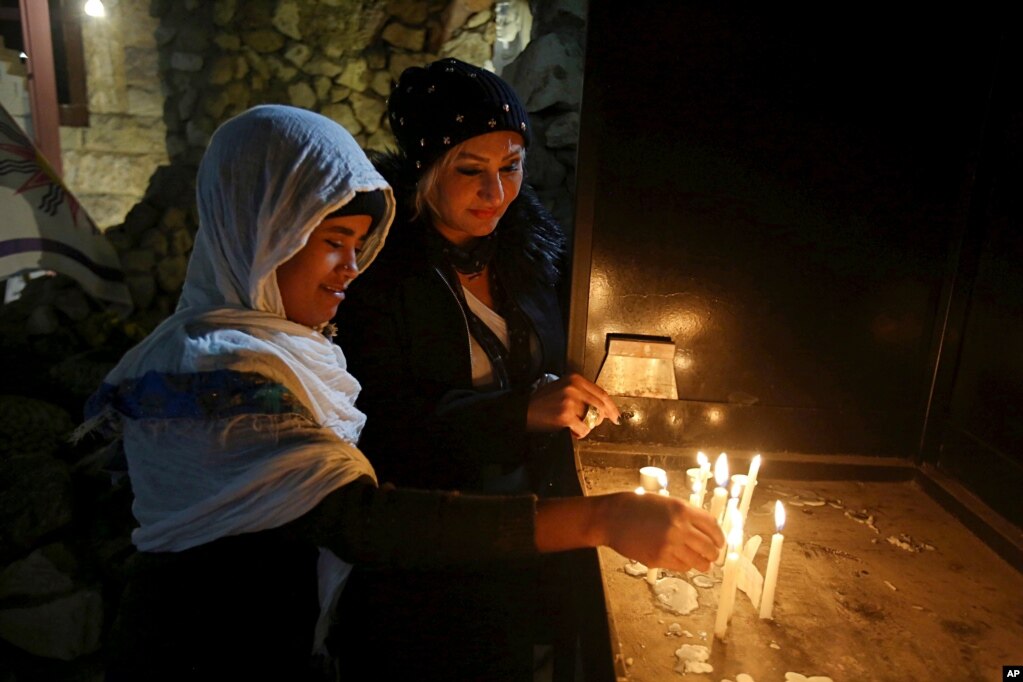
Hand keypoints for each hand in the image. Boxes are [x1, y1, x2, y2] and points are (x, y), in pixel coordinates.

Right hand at [526, 373, 620, 437]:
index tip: (615, 414)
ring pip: (592, 418)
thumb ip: (581, 393)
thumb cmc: (542, 401)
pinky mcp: (565, 416)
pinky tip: (572, 431)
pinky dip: (580, 433)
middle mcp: (574, 387)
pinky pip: (583, 429)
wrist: (523, 410)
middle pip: (600, 405)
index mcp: (575, 379)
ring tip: (577, 426)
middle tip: (605, 423)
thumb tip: (601, 406)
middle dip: (605, 417)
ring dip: (587, 426)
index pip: (601, 392)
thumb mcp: (562, 388)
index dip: (611, 406)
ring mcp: (570, 401)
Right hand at [602, 493, 724, 571]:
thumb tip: (704, 531)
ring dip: (702, 564)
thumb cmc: (636, 507)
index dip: (719, 537)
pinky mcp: (658, 559)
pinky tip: (682, 562)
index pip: (712, 526)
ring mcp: (668, 545)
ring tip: (702, 563)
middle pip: (708, 547)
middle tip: (712, 556)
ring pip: (697, 561)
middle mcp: (678, 528)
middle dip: (713, 554)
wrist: (611, 518)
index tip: (720, 543)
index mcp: (682, 510)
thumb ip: (685, 514)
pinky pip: (681, 567)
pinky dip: (685, 566)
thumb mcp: (665, 503)